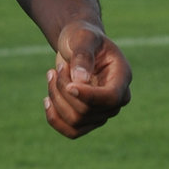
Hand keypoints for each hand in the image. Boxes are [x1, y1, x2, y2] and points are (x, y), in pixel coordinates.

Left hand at [44, 21, 131, 138]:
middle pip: (88, 110)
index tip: (69, 85)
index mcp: (122, 76)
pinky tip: (47, 100)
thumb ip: (83, 55)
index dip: (89, 96)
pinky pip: (71, 131)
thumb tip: (81, 81)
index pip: (111, 97)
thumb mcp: (82, 37)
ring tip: (51, 75)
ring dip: (56, 98)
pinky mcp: (88, 120)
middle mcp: (117, 98)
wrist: (75, 45)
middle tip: (56, 69)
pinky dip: (54, 118)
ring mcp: (103, 112)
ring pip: (76, 121)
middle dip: (64, 90)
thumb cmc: (81, 37)